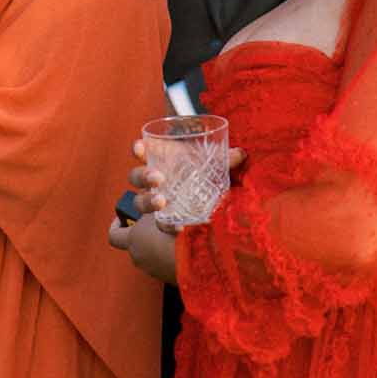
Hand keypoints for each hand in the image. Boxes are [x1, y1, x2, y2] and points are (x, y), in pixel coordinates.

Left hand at [107, 211, 180, 283]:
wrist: (199, 254)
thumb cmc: (177, 226)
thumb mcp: (161, 209)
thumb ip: (151, 208)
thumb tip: (151, 205)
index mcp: (133, 240)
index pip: (113, 235)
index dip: (116, 224)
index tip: (123, 217)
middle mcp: (139, 258)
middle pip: (134, 244)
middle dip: (143, 232)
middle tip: (156, 220)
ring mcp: (153, 271)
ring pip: (150, 254)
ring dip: (157, 243)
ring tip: (174, 231)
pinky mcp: (168, 278)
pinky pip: (164, 263)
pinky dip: (169, 255)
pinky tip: (183, 244)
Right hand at [126, 139, 246, 216]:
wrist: (209, 202)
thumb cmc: (206, 173)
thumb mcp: (215, 164)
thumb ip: (225, 159)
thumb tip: (241, 155)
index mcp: (161, 160)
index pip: (143, 151)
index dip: (138, 149)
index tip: (140, 148)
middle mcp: (153, 180)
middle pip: (136, 177)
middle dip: (143, 176)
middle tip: (158, 178)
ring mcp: (155, 201)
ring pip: (139, 202)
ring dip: (147, 202)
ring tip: (162, 203)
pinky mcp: (164, 221)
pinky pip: (158, 225)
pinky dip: (165, 227)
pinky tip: (178, 229)